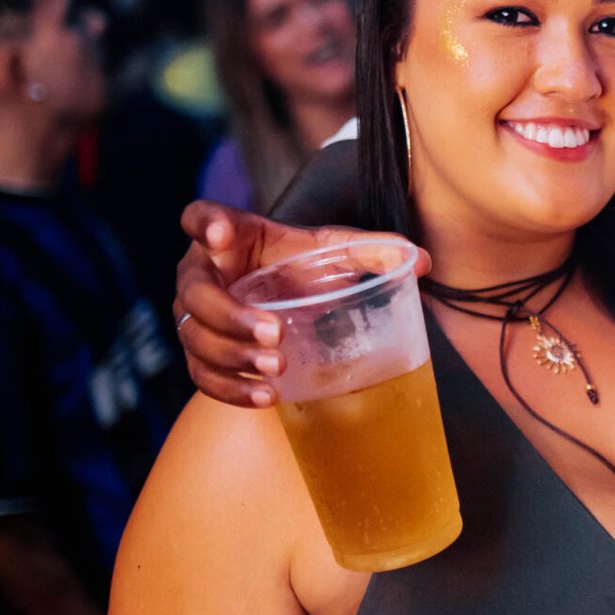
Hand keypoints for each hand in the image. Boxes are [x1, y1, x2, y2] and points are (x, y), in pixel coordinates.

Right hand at [174, 201, 429, 407]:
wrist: (288, 302)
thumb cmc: (303, 268)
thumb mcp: (333, 253)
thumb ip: (370, 250)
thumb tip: (420, 260)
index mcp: (229, 236)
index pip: (198, 217)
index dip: (203, 223)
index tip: (219, 234)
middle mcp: (200, 274)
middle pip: (194, 292)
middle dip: (230, 315)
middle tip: (273, 332)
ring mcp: (195, 317)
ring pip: (196, 338)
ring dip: (233, 357)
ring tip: (275, 368)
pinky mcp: (201, 354)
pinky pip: (203, 375)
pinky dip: (231, 389)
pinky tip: (265, 396)